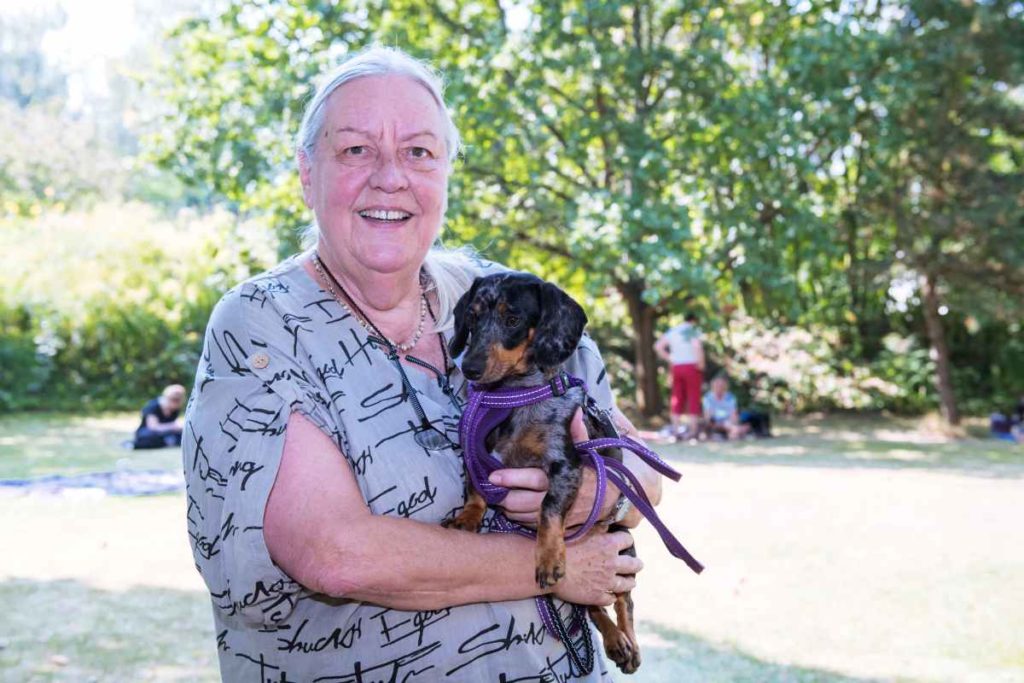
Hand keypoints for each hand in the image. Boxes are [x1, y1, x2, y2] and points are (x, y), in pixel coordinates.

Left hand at [490, 409, 616, 526]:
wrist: (611, 499)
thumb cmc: (593, 470)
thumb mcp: (587, 450)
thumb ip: (577, 433)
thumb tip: (575, 410)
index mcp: (564, 477)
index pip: (533, 479)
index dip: (511, 478)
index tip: (493, 475)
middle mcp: (559, 499)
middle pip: (522, 502)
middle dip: (503, 497)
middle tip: (490, 487)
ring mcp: (557, 515)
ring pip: (523, 517)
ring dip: (508, 508)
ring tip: (498, 495)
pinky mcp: (556, 526)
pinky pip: (530, 527)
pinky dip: (518, 519)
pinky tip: (513, 507)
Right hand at [553, 531, 641, 605]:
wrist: (550, 571)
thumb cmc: (562, 547)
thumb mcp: (581, 530)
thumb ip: (597, 528)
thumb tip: (607, 524)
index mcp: (609, 544)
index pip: (628, 540)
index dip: (626, 541)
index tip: (624, 542)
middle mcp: (613, 563)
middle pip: (635, 564)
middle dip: (636, 564)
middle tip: (635, 564)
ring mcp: (607, 582)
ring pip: (627, 584)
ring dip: (629, 582)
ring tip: (629, 581)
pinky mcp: (598, 597)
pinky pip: (611, 599)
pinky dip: (612, 596)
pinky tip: (610, 595)